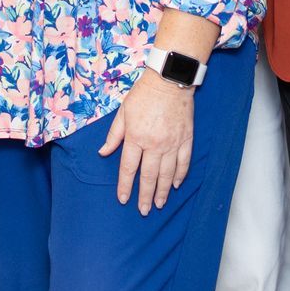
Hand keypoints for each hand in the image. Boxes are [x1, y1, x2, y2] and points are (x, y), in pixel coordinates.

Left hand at [99, 72, 193, 215]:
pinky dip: (180, 175)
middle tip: (144, 210)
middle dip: (145, 196)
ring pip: (167, 174)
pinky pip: (184, 162)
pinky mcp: (186, 139)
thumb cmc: (143, 95)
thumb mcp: (123, 112)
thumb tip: (103, 153)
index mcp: (136, 137)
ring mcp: (172, 143)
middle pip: (149, 176)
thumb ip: (114, 135)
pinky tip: (176, 185)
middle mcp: (154, 144)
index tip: (123, 199)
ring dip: (163, 191)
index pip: (128, 168)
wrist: (169, 80)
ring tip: (159, 204)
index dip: (125, 186)